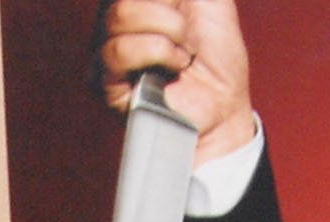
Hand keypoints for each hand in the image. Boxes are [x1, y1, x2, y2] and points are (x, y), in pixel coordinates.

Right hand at [98, 0, 257, 166]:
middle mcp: (113, 21)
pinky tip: (175, 66)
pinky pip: (119, 50)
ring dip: (167, 31)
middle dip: (169, 8)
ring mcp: (105, 50)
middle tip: (187, 31)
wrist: (225, 102)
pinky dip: (158, 53)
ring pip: (120, 16)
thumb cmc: (216, 53)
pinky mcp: (105, 84)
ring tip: (184, 51)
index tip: (180, 3)